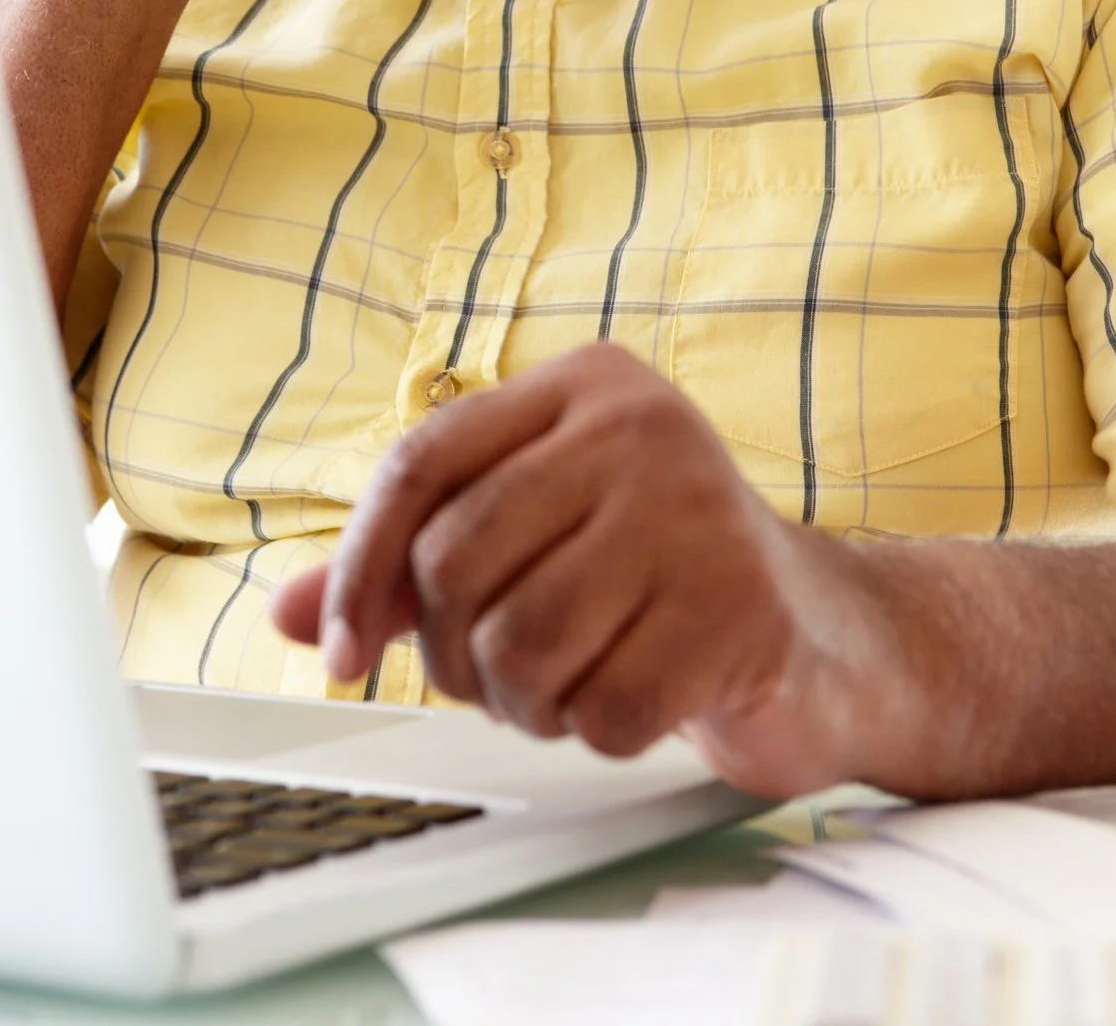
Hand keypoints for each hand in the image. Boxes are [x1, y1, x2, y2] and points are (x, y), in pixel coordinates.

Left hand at [271, 343, 916, 800]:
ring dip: (526, 701)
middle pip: (456, 559)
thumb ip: (415, 565)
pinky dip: (601, 730)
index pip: (422, 462)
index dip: (360, 566)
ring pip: (520, 643)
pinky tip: (638, 699)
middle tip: (494, 676)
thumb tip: (293, 615)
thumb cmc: (655, 579)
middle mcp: (641, 425)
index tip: (340, 657)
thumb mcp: (534, 542)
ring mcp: (698, 509)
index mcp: (584, 386)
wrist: (822, 635)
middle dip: (454, 651)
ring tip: (569, 684)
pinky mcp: (740, 605)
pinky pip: (604, 707)